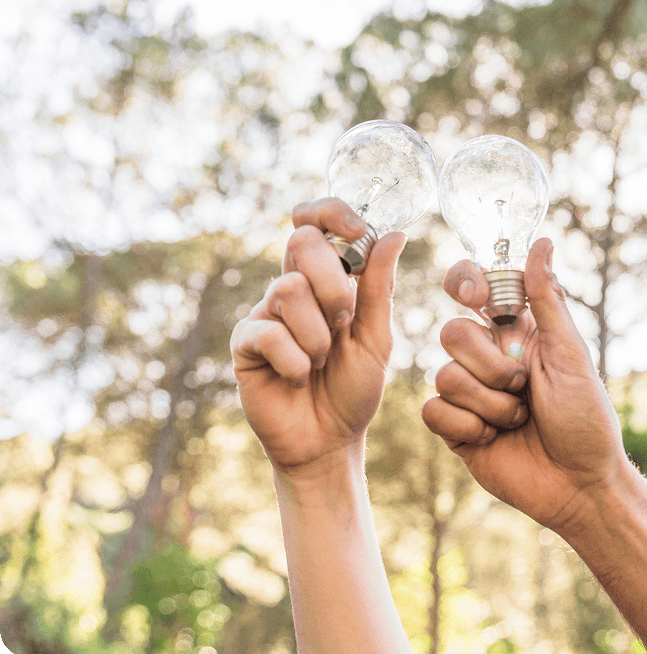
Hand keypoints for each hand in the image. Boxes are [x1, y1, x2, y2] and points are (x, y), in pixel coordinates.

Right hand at [230, 198, 404, 485]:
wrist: (329, 441)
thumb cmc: (353, 388)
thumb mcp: (377, 338)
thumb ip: (380, 288)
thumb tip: (394, 234)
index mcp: (327, 279)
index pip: (316, 222)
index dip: (331, 212)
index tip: (357, 230)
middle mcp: (293, 288)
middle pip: (301, 242)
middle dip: (333, 284)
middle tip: (344, 321)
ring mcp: (265, 313)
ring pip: (288, 289)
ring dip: (317, 334)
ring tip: (320, 362)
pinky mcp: (244, 343)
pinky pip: (268, 332)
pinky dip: (294, 361)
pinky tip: (296, 378)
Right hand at [421, 238, 631, 531]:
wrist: (579, 485)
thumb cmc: (586, 418)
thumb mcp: (571, 354)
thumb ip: (546, 299)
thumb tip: (542, 241)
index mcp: (515, 331)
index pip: (472, 288)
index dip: (465, 282)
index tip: (477, 295)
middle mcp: (487, 358)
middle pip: (452, 333)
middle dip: (492, 366)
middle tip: (524, 389)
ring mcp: (468, 394)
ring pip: (444, 375)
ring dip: (490, 405)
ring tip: (518, 422)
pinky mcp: (454, 429)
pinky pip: (433, 411)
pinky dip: (466, 427)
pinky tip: (492, 441)